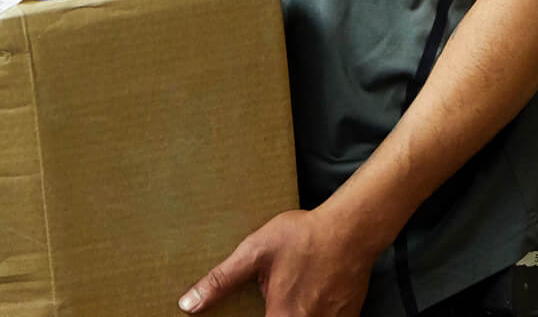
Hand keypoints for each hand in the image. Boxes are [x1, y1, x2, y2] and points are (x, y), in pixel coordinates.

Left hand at [179, 209, 375, 316]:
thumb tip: (187, 305)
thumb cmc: (302, 237)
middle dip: (278, 312)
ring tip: (297, 291)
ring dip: (297, 311)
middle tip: (276, 297)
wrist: (350, 229)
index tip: (260, 311)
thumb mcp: (255, 251)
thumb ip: (221, 281)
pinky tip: (314, 293)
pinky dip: (318, 312)